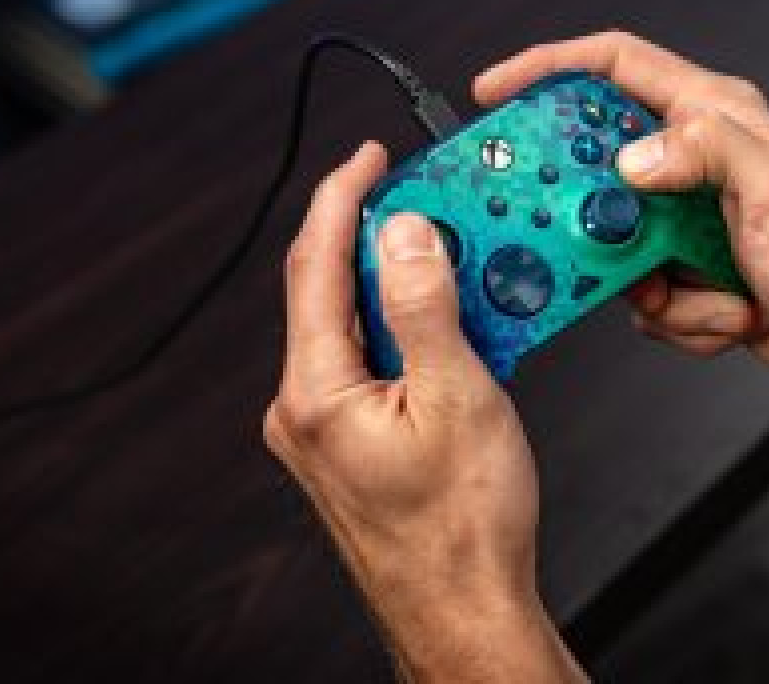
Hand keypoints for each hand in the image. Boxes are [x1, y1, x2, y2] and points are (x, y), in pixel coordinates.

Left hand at [264, 142, 581, 681]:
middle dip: (380, 240)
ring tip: (458, 267)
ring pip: (357, 327)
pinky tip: (454, 327)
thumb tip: (405, 234)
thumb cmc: (460, 529)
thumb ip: (425, 308)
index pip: (315, 267)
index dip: (341, 199)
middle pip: (331, 292)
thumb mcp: (458, 398)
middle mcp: (306, 409)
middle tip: (430, 203)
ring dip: (403, 289)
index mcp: (317, 393)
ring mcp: (325, 429)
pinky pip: (372, 362)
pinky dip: (410, 332)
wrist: (462, 611)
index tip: (368, 157)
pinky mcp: (350, 442)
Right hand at [476, 31, 768, 382]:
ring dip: (651, 287)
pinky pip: (641, 293)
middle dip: (588, 215)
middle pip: (596, 165)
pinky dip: (680, 318)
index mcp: (713, 117)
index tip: (498, 92)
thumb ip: (707, 150)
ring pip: (612, 243)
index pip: (614, 66)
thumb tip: (633, 157)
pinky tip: (728, 314)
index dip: (549, 68)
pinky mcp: (681, 268)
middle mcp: (692, 161)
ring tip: (708, 293)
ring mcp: (682, 219)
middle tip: (585, 240)